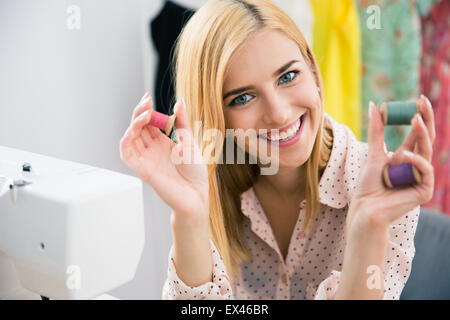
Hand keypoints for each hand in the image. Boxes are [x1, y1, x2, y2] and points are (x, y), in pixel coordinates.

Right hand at [119, 93, 208, 223]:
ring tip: (145, 112)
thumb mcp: (190, 141)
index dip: (146, 110)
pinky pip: (126, 154)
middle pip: (137, 127)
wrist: (197, 194)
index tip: (149, 97)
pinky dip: (126, 140)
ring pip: (130, 137)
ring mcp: (146, 159)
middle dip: (139, 112)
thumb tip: (180, 102)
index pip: (148, 123)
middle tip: (146, 100)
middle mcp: (152, 150)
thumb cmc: (195, 172)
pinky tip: (134, 129)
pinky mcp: (142, 170)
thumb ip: (182, 123)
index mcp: (162, 143)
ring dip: (133, 123)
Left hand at [346, 95, 434, 235]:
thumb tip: (375, 105)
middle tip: (422, 101)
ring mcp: (422, 178)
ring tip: (414, 119)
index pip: (417, 133)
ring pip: (427, 151)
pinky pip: (425, 171)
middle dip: (426, 119)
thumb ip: (377, 131)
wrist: (365, 207)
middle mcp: (417, 165)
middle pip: (426, 138)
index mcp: (407, 157)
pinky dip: (416, 162)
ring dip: (422, 134)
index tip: (418, 99)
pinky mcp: (424, 190)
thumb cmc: (368, 185)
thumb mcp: (373, 153)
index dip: (419, 116)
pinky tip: (406, 155)